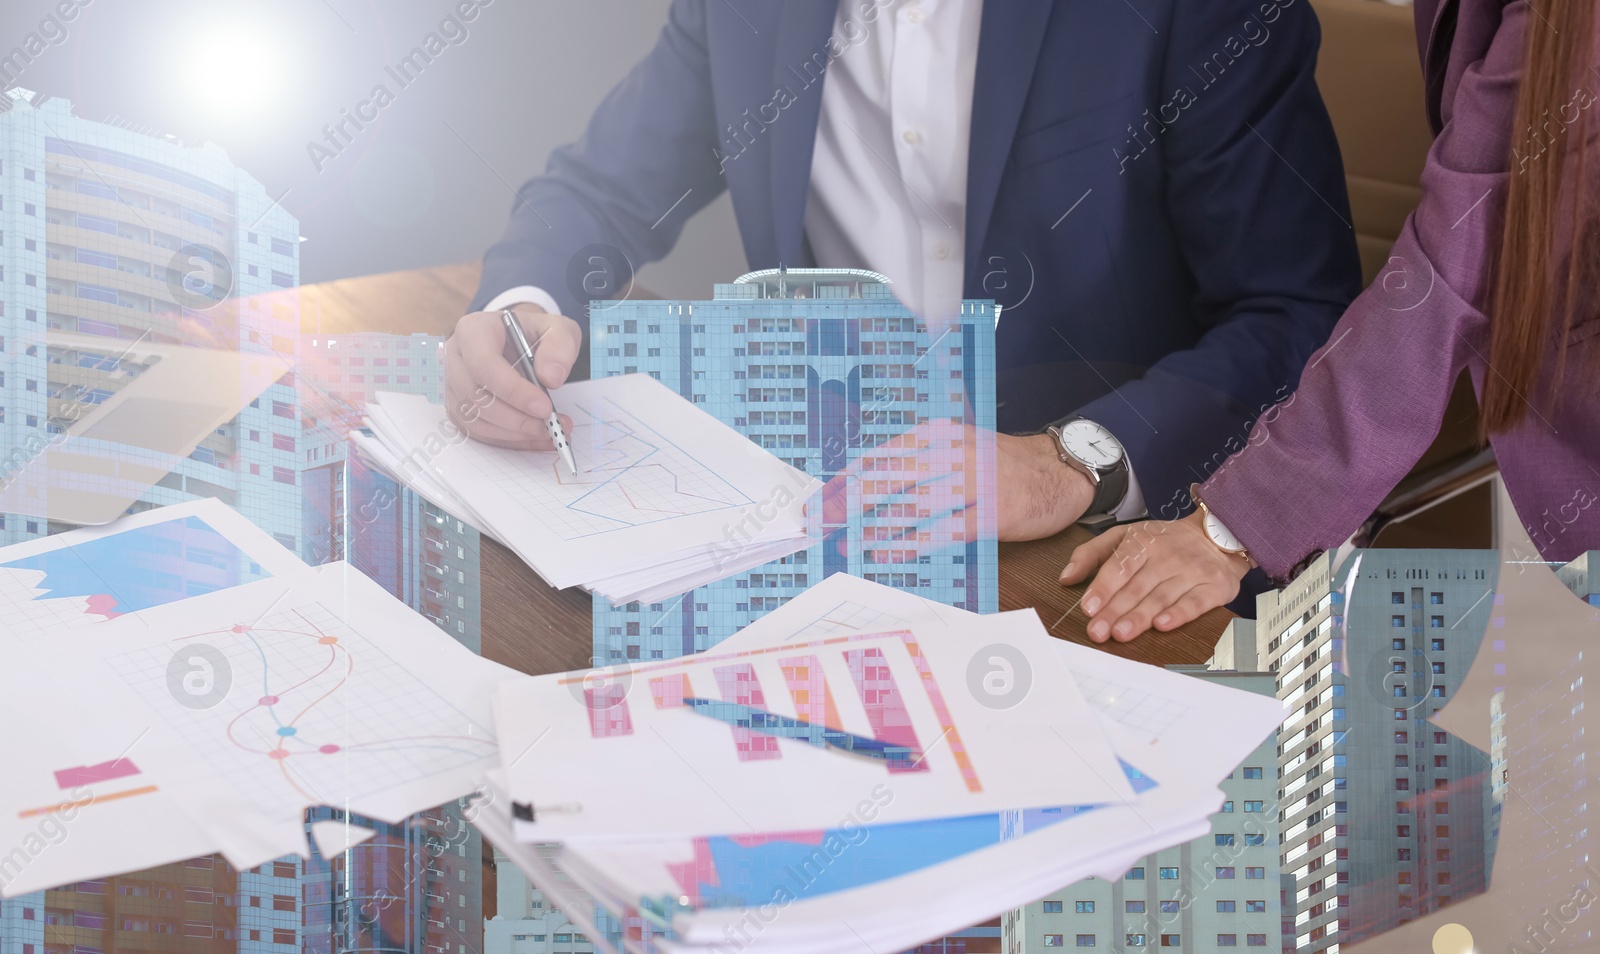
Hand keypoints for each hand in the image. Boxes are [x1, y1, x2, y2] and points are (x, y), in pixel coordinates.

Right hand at [444, 302, 578, 449]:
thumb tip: (551, 378)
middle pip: (475, 396)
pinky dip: (510, 441)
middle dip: (517, 418)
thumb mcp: (558, 330)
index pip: (483, 364)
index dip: (512, 390)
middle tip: (550, 425)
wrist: (519, 342)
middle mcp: (453, 357)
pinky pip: (479, 432)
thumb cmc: (534, 334)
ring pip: (475, 419)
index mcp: (474, 330)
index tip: (544, 407)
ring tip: (550, 431)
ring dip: (515, 433)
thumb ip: (560, 348)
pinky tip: (537, 439)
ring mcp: (451, 385)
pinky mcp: (457, 408)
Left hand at [819, 423, 1093, 554]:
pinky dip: (913, 543)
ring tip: (847, 543)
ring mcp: (975, 482)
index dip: (846, 480)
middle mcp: (954, 453)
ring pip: (914, 506)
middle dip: (850, 503)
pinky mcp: (994, 512)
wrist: (1059, 471)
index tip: (820, 500)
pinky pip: (945, 531)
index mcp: (939, 434)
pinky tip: (889, 552)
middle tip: (821, 523)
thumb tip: (864, 487)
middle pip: (890, 478)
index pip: (881, 456)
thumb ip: (917, 462)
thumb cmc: (1000, 464)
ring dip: (876, 527)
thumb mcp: (957, 447)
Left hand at [1059, 511, 1249, 642]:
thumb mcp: (1125, 535)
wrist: (1217, 534)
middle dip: (1115, 610)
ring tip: (1121, 633)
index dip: (1103, 587)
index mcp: (1143, 541)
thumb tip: (1066, 578)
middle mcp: (1167, 556)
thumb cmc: (1164, 541)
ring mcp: (1192, 571)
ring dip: (1140, 617)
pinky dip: (1179, 614)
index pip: (1120, 566)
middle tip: (1097, 631)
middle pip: (1137, 586)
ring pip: (1162, 596)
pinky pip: (1196, 602)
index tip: (1088, 608)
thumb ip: (1092, 554)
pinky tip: (1162, 625)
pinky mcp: (1214, 586)